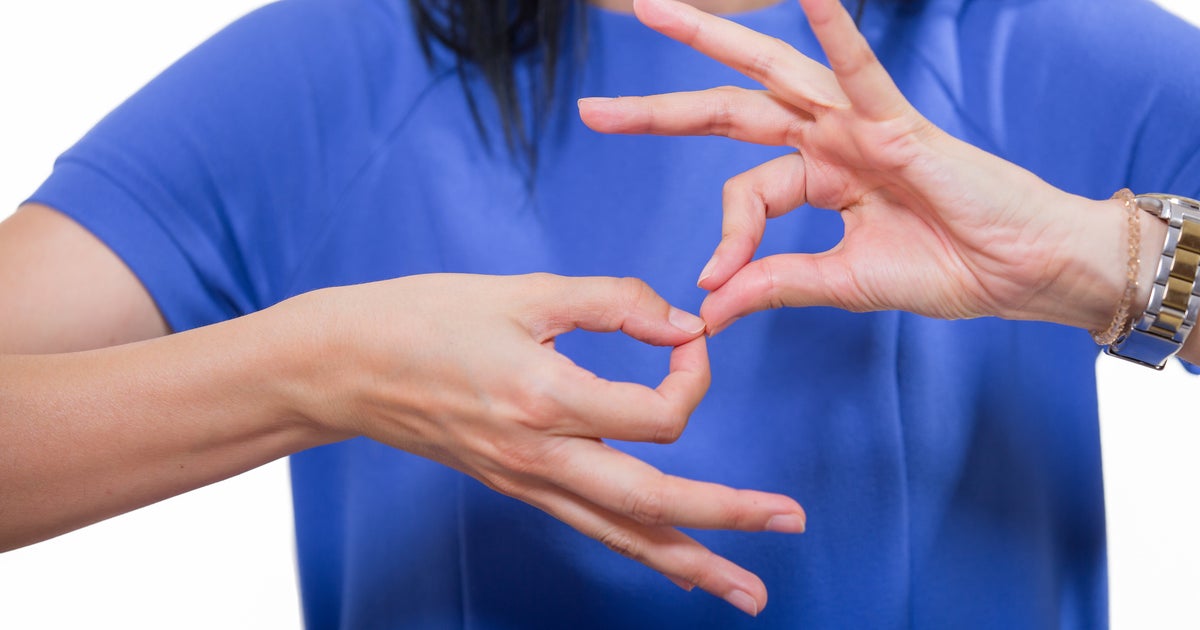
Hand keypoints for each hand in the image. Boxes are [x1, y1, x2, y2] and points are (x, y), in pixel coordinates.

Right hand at [282, 273, 804, 615]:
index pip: (659, 412)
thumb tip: (683, 324)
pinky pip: (591, 528)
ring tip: (749, 592)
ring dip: (693, 563)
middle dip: (729, 516)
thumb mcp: (525, 291)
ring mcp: (528, 482)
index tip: (688, 337)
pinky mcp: (518, 488)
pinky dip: (640, 550)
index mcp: (547, 398)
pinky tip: (673, 566)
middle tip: (790, 523)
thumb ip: (614, 301)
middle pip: (655, 502)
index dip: (694, 374)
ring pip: (624, 536)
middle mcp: (542, 456)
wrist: (348, 367)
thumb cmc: (428, 317)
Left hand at [579, 0, 1130, 332]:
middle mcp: (829, 140)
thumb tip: (709, 309)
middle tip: (593, 109)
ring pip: (773, 74)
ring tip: (657, 12)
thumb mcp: (842, 282)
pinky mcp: (900, 125)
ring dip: (715, 40)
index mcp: (817, 177)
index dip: (723, 238)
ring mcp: (859, 125)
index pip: (744, 193)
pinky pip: (861, 70)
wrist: (1022, 276)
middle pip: (730, 112)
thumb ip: (774, 283)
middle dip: (660, 109)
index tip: (715, 285)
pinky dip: (835, 30)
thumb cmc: (949, 270)